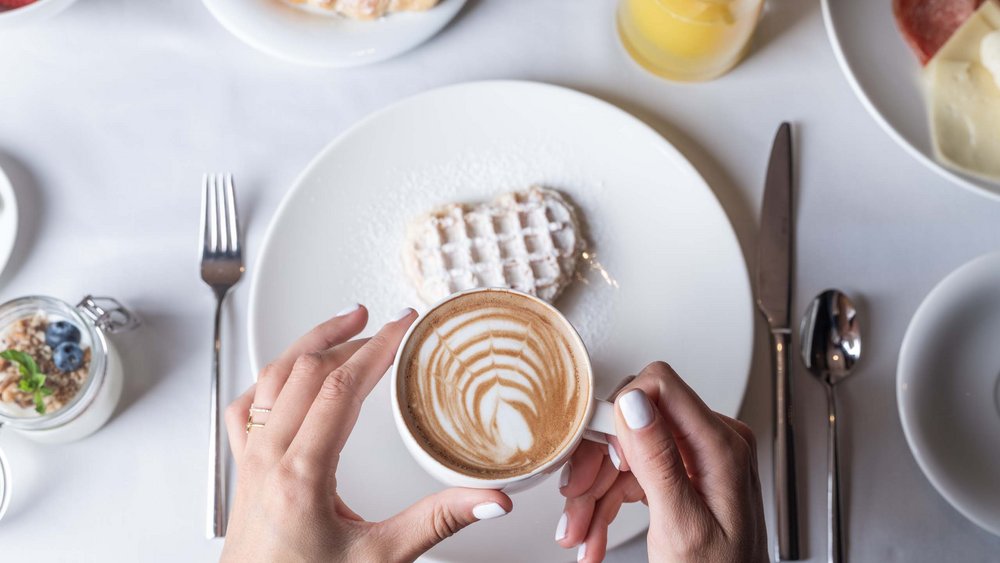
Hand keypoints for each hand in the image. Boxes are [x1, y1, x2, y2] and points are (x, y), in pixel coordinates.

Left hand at [222, 305, 511, 561]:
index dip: (376, 349)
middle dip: (347, 337)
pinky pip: (246, 407)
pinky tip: (287, 374)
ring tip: (342, 326)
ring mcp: (250, 461)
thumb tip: (487, 500)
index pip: (339, 388)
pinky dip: (271, 378)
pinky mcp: (244, 471)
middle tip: (383, 323)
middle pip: (303, 370)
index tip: (402, 327)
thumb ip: (437, 522)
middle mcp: (268, 459)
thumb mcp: (380, 559)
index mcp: (301, 474)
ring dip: (308, 345)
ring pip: (271, 379)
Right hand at [556, 362, 766, 561]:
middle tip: (575, 497)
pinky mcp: (683, 475)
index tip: (593, 450)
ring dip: (594, 493)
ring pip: (625, 453)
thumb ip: (659, 461)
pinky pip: (632, 475)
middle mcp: (712, 442)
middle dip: (597, 464)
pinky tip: (594, 533)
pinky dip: (607, 503)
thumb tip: (635, 401)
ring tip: (580, 533)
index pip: (659, 386)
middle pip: (633, 423)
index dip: (618, 413)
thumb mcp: (682, 526)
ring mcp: (698, 458)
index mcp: (721, 446)